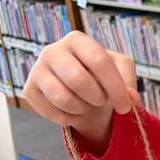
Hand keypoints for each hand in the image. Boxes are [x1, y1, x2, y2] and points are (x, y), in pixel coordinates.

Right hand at [24, 31, 138, 147]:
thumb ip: (128, 80)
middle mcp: (52, 50)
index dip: (115, 88)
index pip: (98, 62)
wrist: (79, 88)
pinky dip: (70, 118)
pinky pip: (54, 113)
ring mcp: (37, 70)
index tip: (125, 106)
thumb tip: (130, 97)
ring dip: (83, 109)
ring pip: (64, 99)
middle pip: (78, 80)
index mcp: (77, 40)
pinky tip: (73, 110)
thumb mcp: (120, 70)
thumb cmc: (101, 75)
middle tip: (101, 100)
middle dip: (97, 98)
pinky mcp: (30, 90)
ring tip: (87, 104)